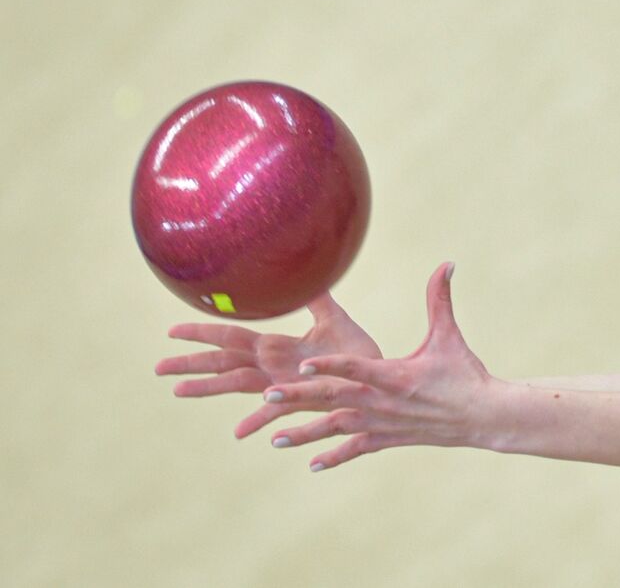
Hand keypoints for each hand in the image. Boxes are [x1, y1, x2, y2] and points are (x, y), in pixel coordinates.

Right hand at [155, 290, 383, 437]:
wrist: (380, 376)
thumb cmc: (356, 352)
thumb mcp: (333, 318)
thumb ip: (316, 297)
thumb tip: (305, 270)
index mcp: (276, 347)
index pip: (230, 337)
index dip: (203, 333)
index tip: (172, 331)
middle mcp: (273, 368)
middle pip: (223, 363)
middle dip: (191, 364)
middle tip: (157, 367)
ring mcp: (284, 386)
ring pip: (238, 385)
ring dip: (208, 389)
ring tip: (178, 391)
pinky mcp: (302, 400)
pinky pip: (278, 411)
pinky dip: (259, 419)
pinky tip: (240, 432)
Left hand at [260, 261, 497, 471]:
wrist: (482, 416)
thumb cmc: (465, 372)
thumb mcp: (449, 335)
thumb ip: (439, 299)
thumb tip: (447, 263)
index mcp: (395, 375)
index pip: (357, 368)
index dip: (330, 366)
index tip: (302, 366)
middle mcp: (384, 402)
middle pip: (335, 398)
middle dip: (299, 398)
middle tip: (267, 394)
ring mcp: (384, 423)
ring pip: (338, 428)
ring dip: (306, 434)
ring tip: (274, 438)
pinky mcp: (389, 438)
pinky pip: (357, 448)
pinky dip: (334, 457)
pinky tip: (312, 465)